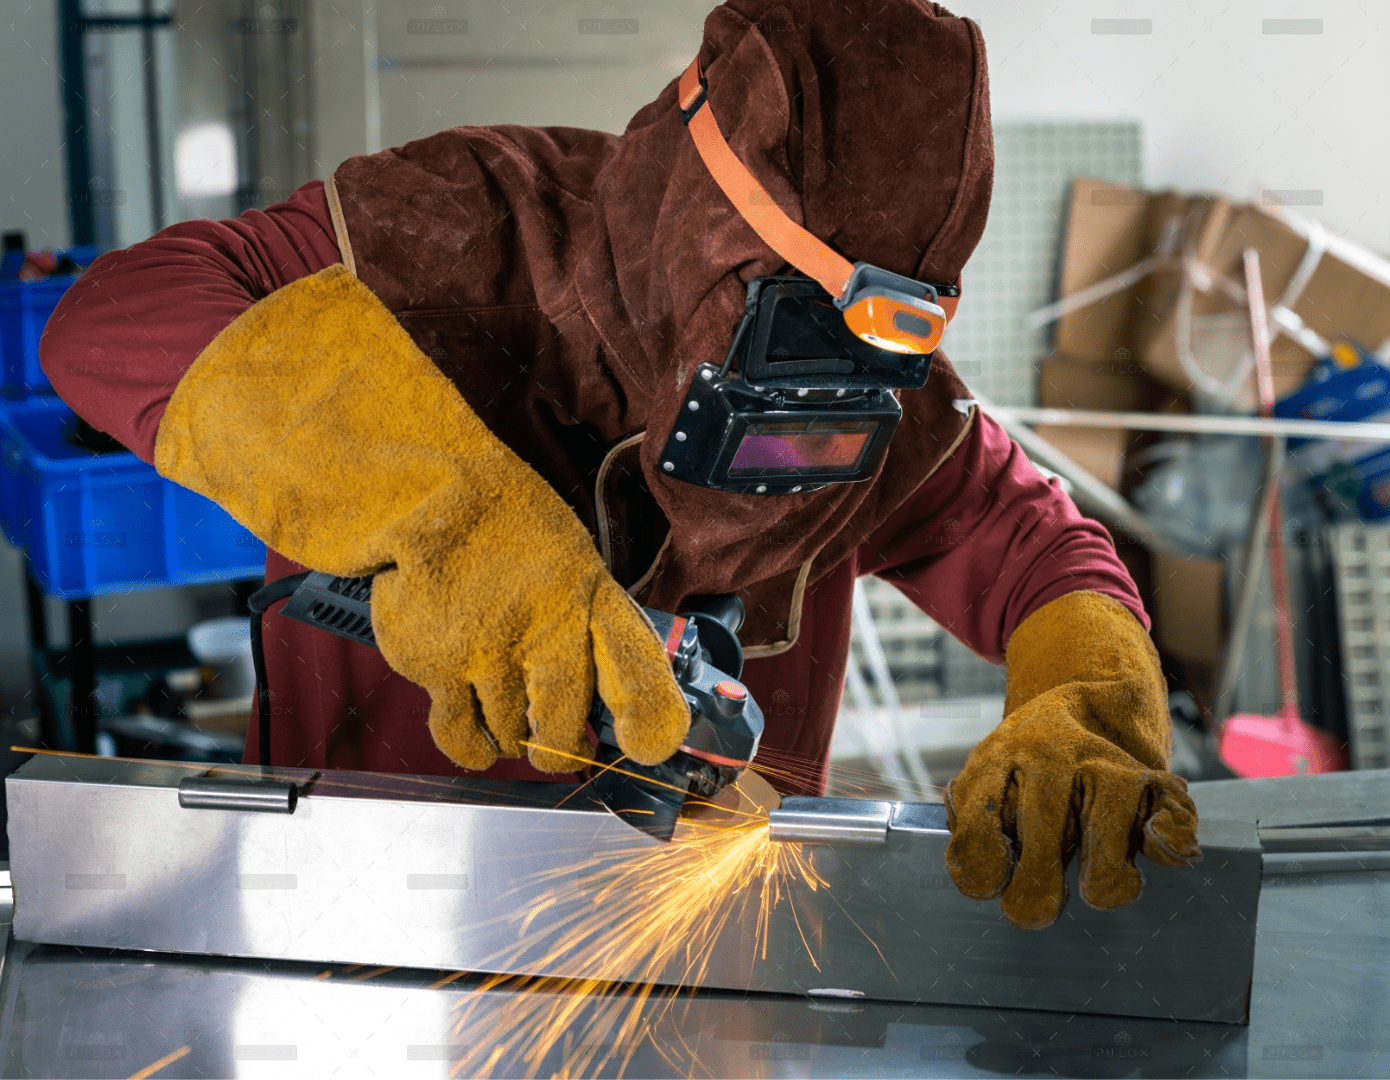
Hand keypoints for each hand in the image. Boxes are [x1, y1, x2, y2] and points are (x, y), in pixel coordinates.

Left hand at [942, 591, 1201, 928]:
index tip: (990, 886)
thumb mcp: (982, 784)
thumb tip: (980, 879)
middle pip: (1042, 845)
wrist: (1091, 703)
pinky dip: (1167, 845)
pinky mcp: (1154, 780)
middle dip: (1036, 893)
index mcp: (999, 760)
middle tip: (1033, 908)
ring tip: (1092, 878)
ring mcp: (1106, 768)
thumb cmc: (1027, 767)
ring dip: (1100, 878)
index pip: (981, 826)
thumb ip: (972, 832)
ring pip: (1105, 855)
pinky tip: (1148, 840)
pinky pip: (1169, 826)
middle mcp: (1051, 758)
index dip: (983, 871)